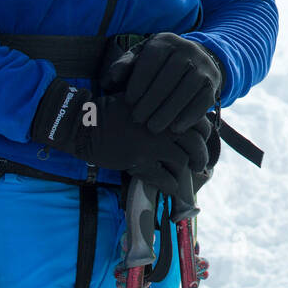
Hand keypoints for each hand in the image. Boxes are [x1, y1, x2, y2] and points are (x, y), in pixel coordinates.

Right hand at [31, 80, 204, 198]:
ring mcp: (152, 143)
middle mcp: (163, 124)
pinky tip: (171, 188)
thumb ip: (163, 108)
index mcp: (166, 107)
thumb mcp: (141, 99)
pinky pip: (164, 179)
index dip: (204, 136)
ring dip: (187, 173)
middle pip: (196, 143)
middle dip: (201, 157)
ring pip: (183, 161)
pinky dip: (171, 186)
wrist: (83, 125)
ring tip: (186, 178)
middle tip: (201, 165)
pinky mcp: (140, 161)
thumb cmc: (111, 110)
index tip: (203, 143)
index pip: (199, 122)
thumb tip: (184, 120)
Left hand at [106, 33, 223, 134]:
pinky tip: (175, 129)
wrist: (195, 61)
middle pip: (170, 76)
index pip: (152, 60)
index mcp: (165, 41)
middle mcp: (187, 49)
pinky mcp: (213, 82)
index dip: (139, 82)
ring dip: (169, 111)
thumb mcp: (140, 59)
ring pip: (187, 89)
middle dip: (152, 100)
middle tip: (138, 119)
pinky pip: (203, 100)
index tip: (129, 102)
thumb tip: (111, 79)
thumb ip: (125, 67)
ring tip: (153, 128)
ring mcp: (203, 66)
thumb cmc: (158, 65)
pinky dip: (189, 116)